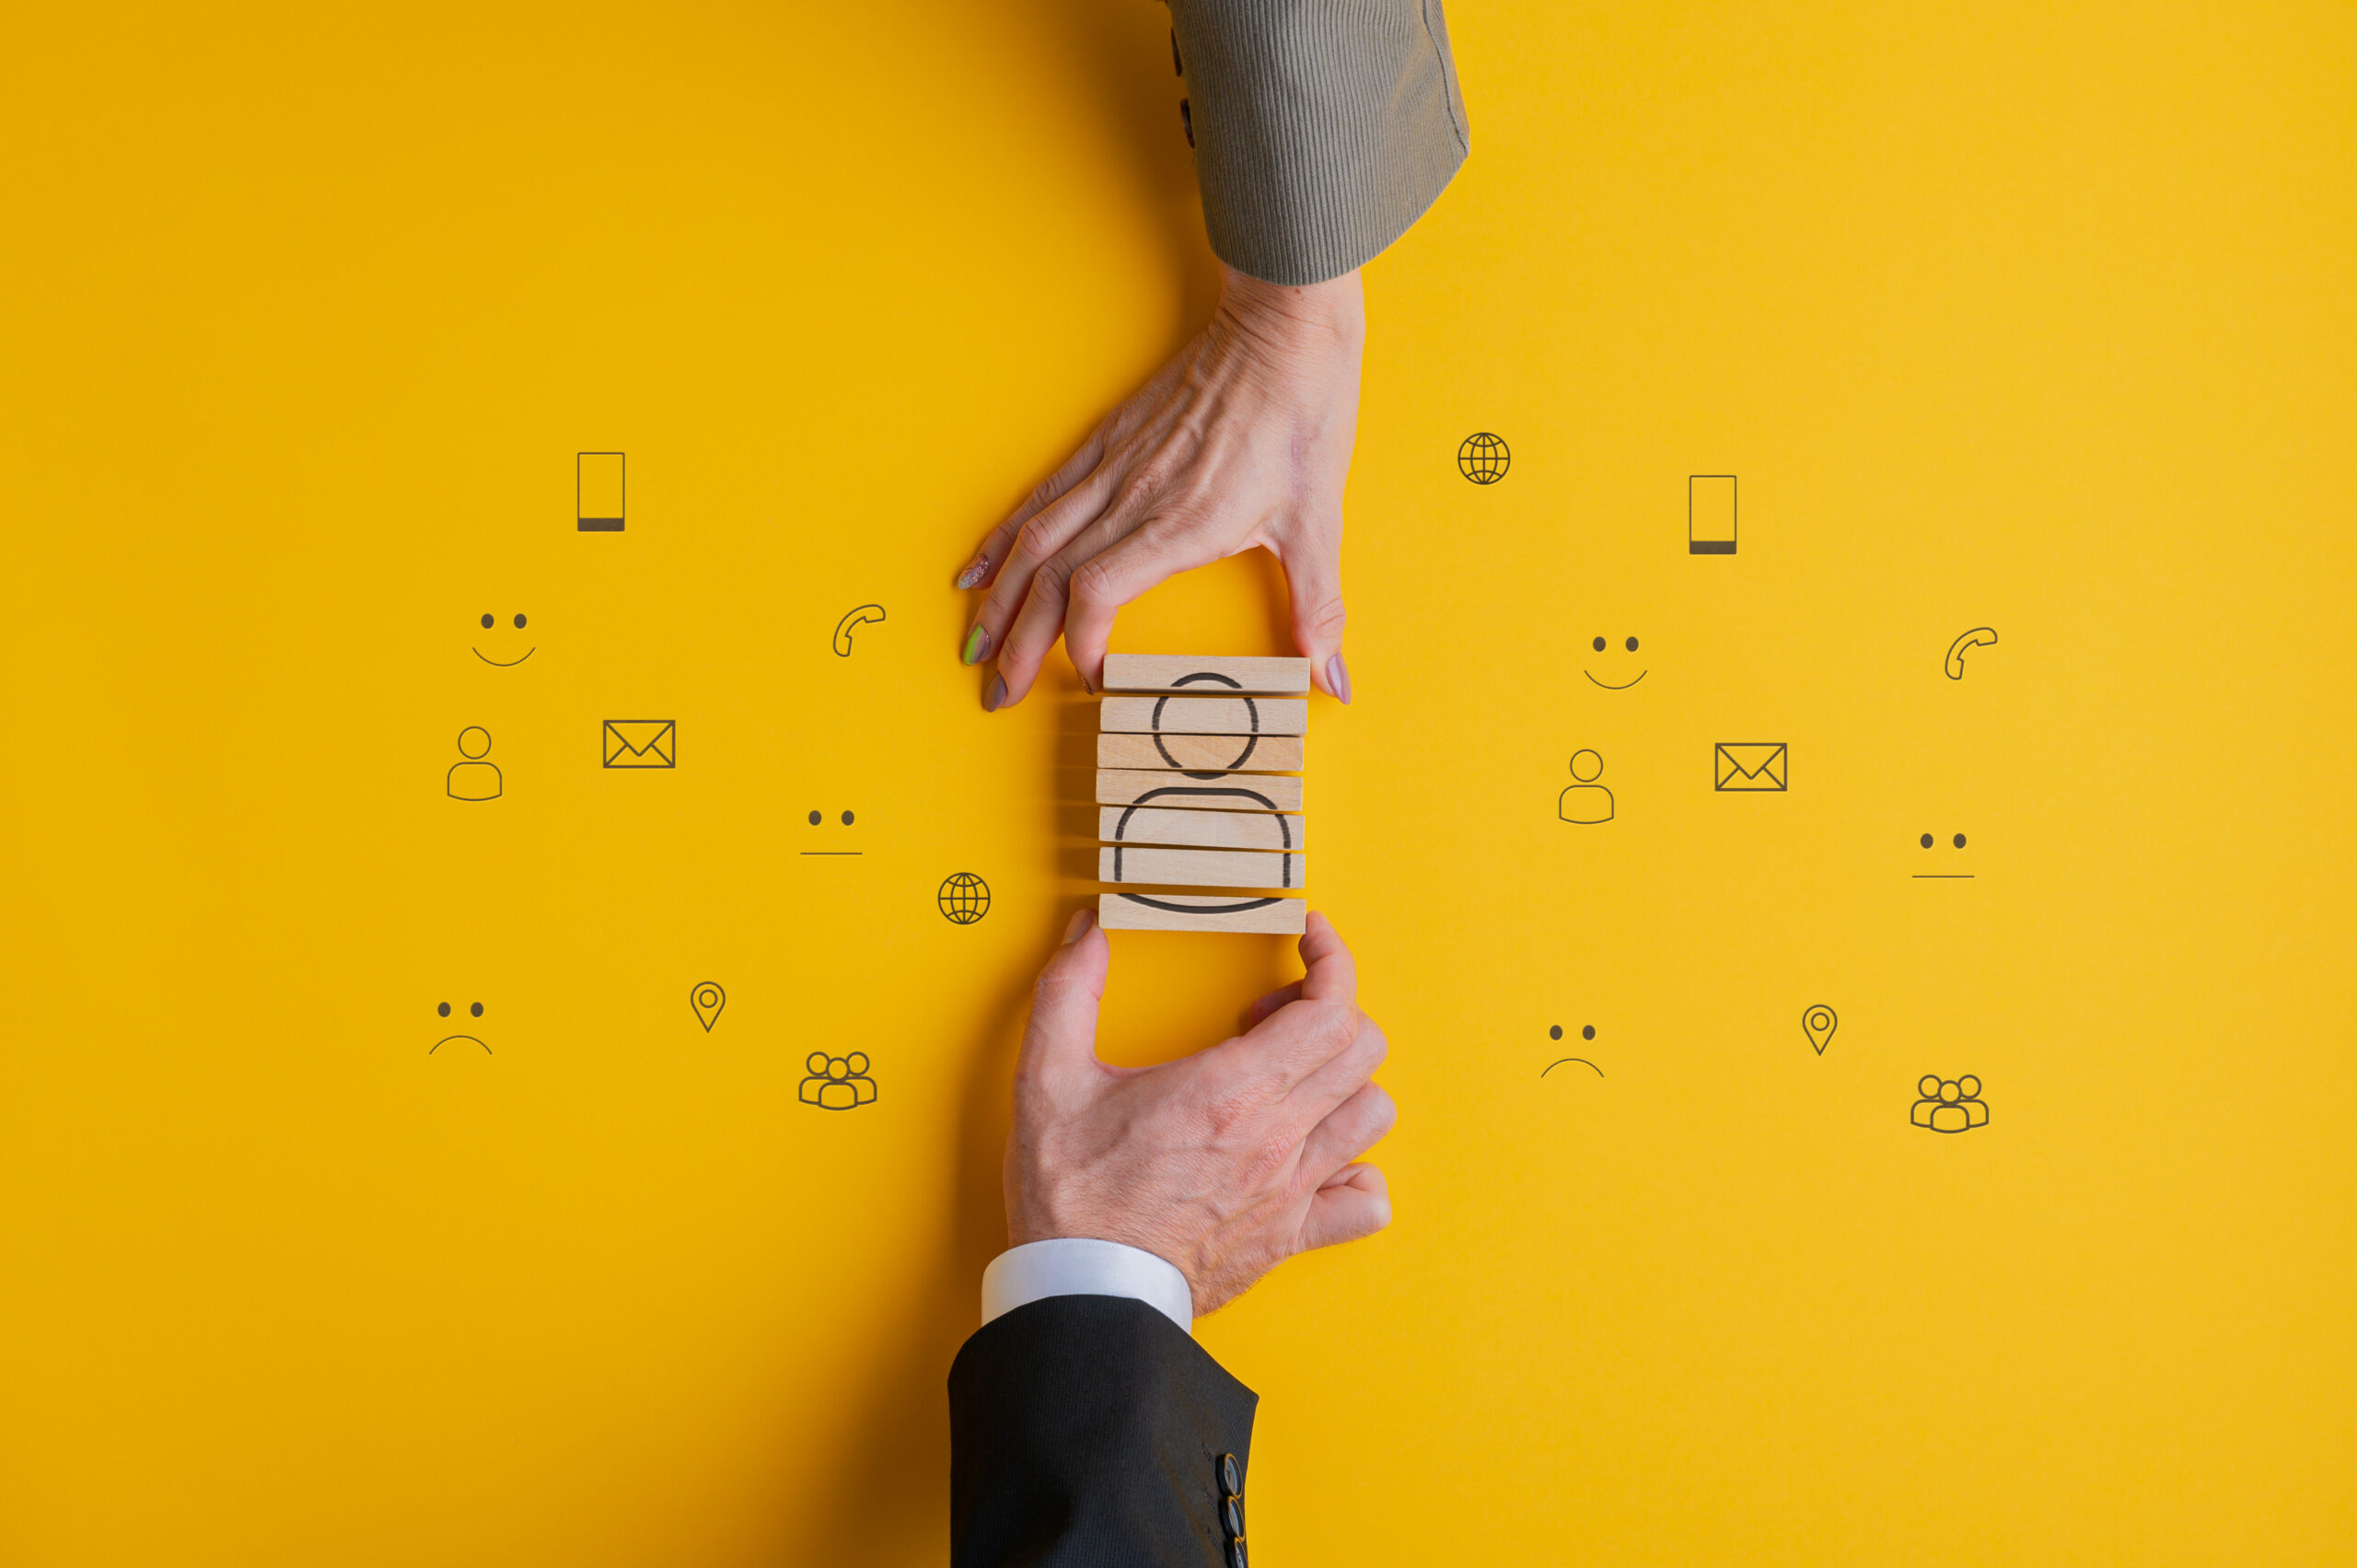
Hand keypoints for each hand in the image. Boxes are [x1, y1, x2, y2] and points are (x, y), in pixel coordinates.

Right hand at [956, 265, 1363, 710]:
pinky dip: (1004, 537)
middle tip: (997, 692)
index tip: (1092, 678)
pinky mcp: (1108, 440)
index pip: (1096, 593)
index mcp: (1182, 523)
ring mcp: (1115, 466)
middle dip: (1017, 642)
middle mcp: (1135, 497)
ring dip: (999, 598)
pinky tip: (980, 566)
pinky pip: (1041, 495)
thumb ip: (1318, 609)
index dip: (1080, 644)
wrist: (1283, 330)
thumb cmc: (1302, 420)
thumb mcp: (1319, 523)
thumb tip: (1334, 682)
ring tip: (975, 645)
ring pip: (1033, 539)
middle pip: (1050, 578)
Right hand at [1005, 909, 1394, 1315]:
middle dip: (1326, 1010)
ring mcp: (1291, 1190)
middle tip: (1266, 1016)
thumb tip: (1087, 934)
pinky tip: (1314, 1156)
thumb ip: (1067, 992)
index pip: (1330, 1009)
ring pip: (1372, 1113)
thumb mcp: (1048, 1079)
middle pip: (1361, 1049)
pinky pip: (1365, 1200)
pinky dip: (1355, 1170)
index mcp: (1228, 1090)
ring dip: (1342, 1081)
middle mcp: (1275, 1138)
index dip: (1332, 960)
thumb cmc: (1069, 1194)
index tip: (1310, 938)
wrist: (1083, 1294)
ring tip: (1287, 1080)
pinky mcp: (1290, 1236)